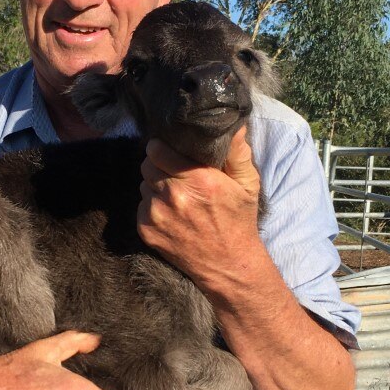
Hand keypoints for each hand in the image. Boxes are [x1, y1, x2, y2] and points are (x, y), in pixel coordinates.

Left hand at [137, 126, 264, 292]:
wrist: (228, 266)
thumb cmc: (239, 221)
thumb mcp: (247, 184)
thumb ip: (238, 151)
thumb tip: (233, 123)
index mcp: (197, 180)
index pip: (157, 150)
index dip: (161, 147)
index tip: (167, 149)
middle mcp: (173, 196)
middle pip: (146, 165)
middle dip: (158, 165)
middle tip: (174, 173)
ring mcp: (156, 215)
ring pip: (143, 185)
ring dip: (155, 186)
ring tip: (176, 195)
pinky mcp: (146, 230)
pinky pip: (141, 206)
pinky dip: (152, 206)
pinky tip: (171, 214)